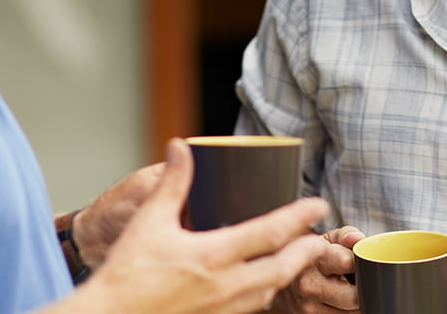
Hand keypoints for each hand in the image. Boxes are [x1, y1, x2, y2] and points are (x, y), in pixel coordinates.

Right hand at [70, 138, 329, 313]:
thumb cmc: (127, 272)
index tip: (319, 205)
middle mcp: (224, 286)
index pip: (270, 234)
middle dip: (305, 252)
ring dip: (287, 274)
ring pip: (269, 292)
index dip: (299, 217)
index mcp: (212, 256)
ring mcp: (221, 308)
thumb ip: (171, 183)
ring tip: (296, 258)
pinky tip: (261, 285)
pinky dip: (263, 293)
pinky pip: (250, 309)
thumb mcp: (149, 221)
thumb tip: (180, 148)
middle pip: (282, 269)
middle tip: (318, 238)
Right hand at [270, 226, 363, 313]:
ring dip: (356, 304)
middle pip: (353, 297)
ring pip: (350, 313)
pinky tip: (339, 301)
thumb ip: (346, 235)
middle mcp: (308, 284)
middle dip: (362, 289)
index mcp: (313, 257)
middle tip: (361, 280)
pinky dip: (346, 312)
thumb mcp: (327, 239)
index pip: (347, 262)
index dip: (361, 263)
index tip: (363, 262)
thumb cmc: (312, 256)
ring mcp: (307, 306)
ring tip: (348, 289)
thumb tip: (358, 239)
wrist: (283, 278)